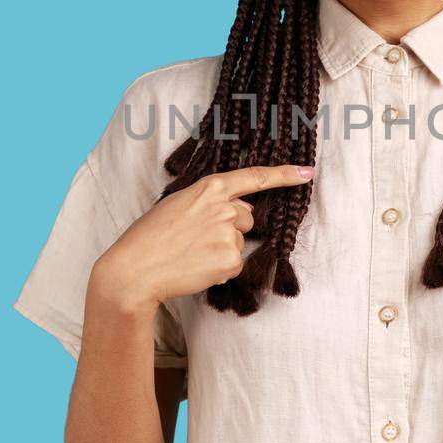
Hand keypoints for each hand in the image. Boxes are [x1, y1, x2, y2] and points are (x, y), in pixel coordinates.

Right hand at [93, 163, 315, 309]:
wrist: (135, 270)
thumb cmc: (150, 237)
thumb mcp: (178, 205)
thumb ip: (210, 202)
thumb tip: (240, 210)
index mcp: (209, 189)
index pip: (254, 178)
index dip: (284, 175)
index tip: (307, 173)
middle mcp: (224, 208)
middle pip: (246, 217)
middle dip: (230, 228)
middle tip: (196, 239)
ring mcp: (229, 235)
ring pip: (238, 243)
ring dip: (221, 250)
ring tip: (190, 254)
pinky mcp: (231, 260)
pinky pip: (234, 264)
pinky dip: (219, 269)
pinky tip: (196, 267)